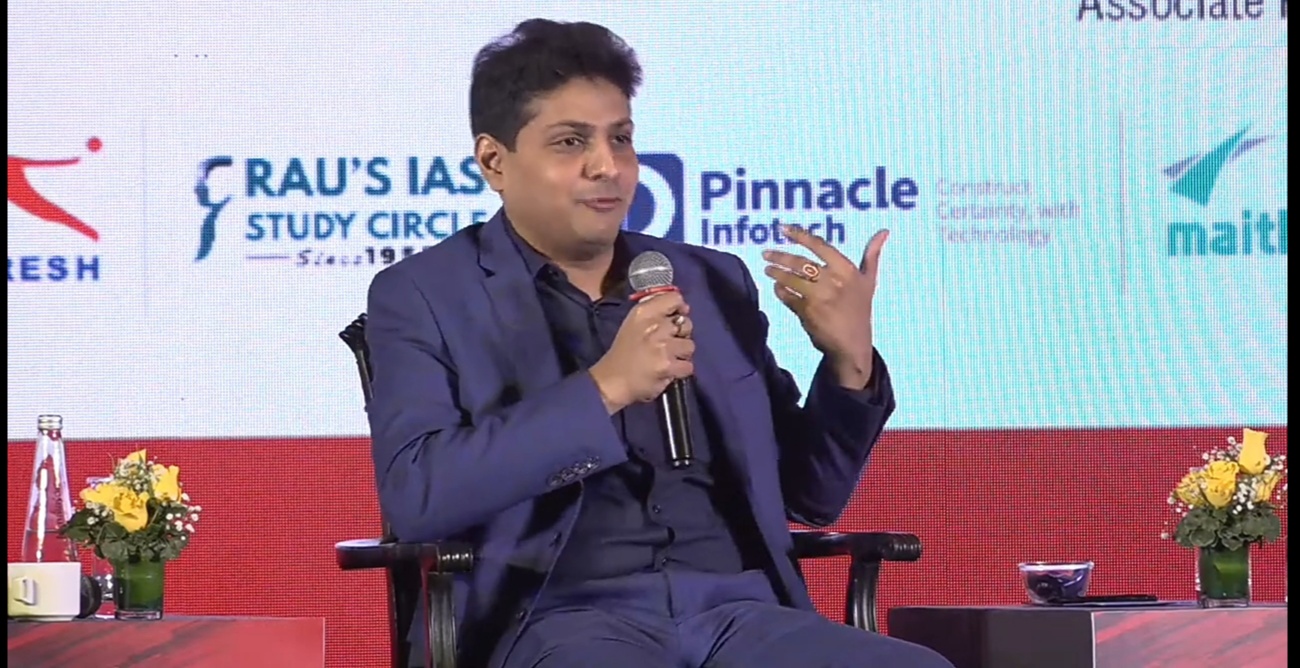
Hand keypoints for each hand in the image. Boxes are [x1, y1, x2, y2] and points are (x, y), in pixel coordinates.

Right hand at [589, 290, 694, 412]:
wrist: (612, 381)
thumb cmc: (624, 351)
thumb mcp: (634, 323)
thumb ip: (656, 312)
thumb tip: (683, 308)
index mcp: (643, 312)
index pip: (675, 298)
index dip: (680, 308)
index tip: (676, 318)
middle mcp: (654, 325)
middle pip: (686, 323)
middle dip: (681, 335)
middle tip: (667, 344)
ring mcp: (663, 346)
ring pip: (690, 346)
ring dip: (681, 354)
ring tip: (667, 359)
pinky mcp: (668, 365)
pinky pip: (688, 366)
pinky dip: (680, 371)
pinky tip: (668, 371)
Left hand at [762, 225, 888, 388]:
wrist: (852, 344)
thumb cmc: (860, 309)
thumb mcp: (869, 281)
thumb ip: (872, 255)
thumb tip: (884, 231)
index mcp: (846, 270)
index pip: (819, 245)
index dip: (799, 235)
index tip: (783, 229)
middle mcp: (832, 281)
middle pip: (800, 262)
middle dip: (780, 256)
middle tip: (766, 253)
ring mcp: (818, 297)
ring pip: (790, 279)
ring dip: (776, 273)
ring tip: (768, 269)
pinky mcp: (807, 312)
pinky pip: (788, 297)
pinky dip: (780, 291)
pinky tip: (777, 287)